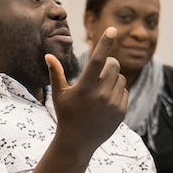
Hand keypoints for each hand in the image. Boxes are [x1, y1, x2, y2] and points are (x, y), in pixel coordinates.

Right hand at [45, 27, 127, 155]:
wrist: (78, 143)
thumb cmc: (66, 115)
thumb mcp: (59, 95)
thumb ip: (56, 74)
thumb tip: (48, 55)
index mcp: (85, 88)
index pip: (97, 60)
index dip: (104, 43)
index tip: (112, 29)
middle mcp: (100, 95)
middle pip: (114, 66)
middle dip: (109, 63)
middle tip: (101, 70)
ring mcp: (112, 104)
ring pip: (121, 78)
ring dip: (113, 78)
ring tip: (101, 88)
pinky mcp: (121, 111)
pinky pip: (124, 91)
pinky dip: (117, 91)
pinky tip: (106, 101)